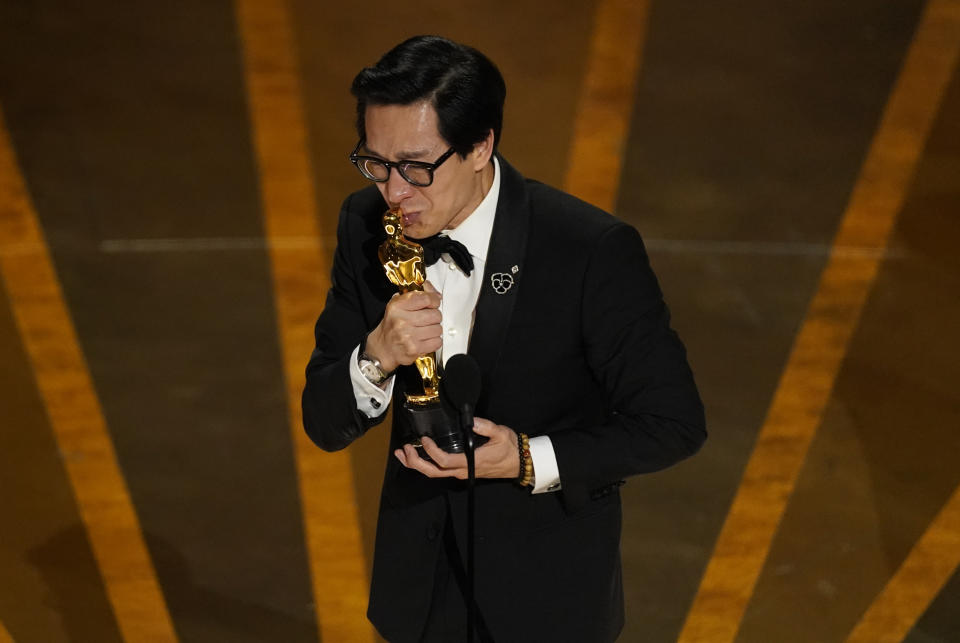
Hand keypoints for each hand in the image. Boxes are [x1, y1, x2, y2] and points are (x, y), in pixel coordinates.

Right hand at [366, 281, 441, 372]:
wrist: (383, 348)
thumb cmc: (392, 326)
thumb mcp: (398, 305)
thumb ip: (418, 295)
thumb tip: (437, 294)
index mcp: (397, 307)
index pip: (426, 298)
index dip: (434, 300)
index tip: (433, 303)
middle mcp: (402, 321)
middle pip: (435, 314)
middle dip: (434, 317)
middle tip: (426, 319)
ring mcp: (408, 336)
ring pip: (438, 329)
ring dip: (434, 330)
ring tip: (424, 330)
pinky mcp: (415, 349)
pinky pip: (437, 342)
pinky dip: (434, 341)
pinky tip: (425, 339)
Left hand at [395, 417, 521, 479]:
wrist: (518, 463)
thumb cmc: (509, 448)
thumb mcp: (500, 433)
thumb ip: (485, 426)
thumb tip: (470, 420)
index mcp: (471, 462)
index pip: (445, 461)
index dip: (431, 452)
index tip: (424, 439)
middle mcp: (463, 471)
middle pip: (433, 472)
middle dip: (415, 462)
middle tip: (404, 449)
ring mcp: (461, 473)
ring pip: (434, 473)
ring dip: (416, 464)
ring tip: (402, 454)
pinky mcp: (461, 471)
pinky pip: (439, 471)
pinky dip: (425, 464)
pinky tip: (417, 456)